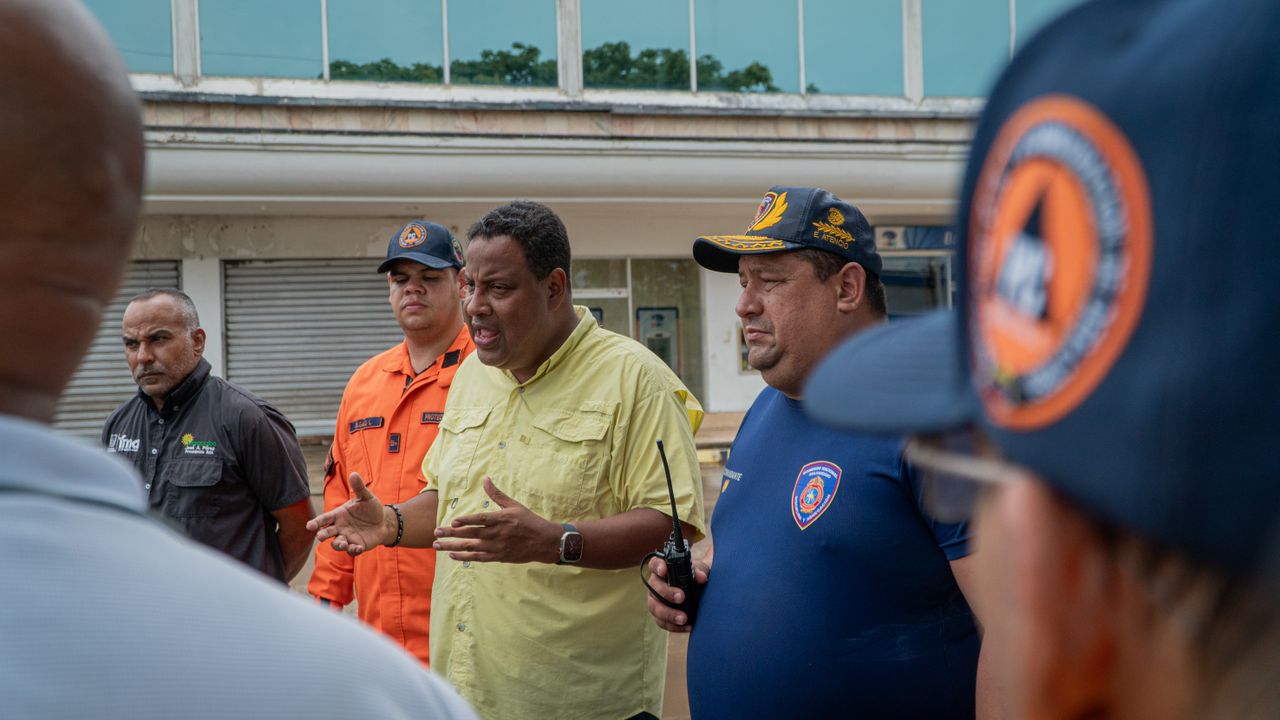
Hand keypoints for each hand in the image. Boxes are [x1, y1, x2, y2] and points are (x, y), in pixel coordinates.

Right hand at [306, 472, 390, 555]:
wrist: (383, 521)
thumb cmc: (370, 508)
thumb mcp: (366, 497)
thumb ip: (359, 488)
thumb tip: (354, 474)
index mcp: (338, 515)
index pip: (324, 519)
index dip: (316, 522)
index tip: (309, 526)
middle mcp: (339, 527)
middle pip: (326, 532)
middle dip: (322, 534)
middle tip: (320, 536)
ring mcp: (347, 537)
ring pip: (337, 543)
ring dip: (338, 544)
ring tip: (344, 544)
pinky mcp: (356, 545)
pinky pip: (352, 550)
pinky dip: (354, 550)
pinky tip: (359, 548)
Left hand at [432, 478, 560, 563]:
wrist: (544, 542)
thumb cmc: (529, 521)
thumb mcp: (514, 505)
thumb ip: (497, 494)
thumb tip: (485, 479)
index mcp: (501, 519)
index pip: (480, 520)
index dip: (466, 521)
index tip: (452, 522)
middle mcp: (497, 534)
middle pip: (470, 534)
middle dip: (450, 534)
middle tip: (435, 533)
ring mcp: (497, 547)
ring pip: (470, 547)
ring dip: (452, 547)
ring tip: (437, 545)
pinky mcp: (498, 557)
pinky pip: (477, 557)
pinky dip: (464, 557)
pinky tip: (452, 555)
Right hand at [645, 555, 709, 632]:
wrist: (700, 592)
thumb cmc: (696, 578)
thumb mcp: (700, 571)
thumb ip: (700, 571)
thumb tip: (702, 578)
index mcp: (663, 569)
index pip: (654, 563)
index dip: (657, 566)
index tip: (663, 570)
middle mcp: (656, 585)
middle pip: (654, 588)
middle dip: (667, 593)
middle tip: (681, 597)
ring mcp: (655, 601)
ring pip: (655, 608)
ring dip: (669, 614)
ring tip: (684, 618)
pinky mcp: (660, 616)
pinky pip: (662, 622)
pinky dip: (674, 626)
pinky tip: (687, 626)